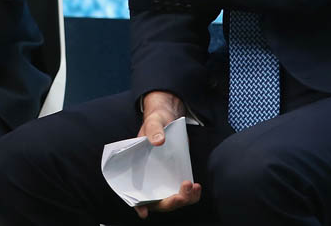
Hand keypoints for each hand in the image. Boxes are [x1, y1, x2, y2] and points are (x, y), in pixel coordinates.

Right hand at [133, 91, 200, 218]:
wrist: (169, 117)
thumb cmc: (156, 120)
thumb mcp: (153, 122)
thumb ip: (154, 130)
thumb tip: (159, 141)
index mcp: (137, 168)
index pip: (133, 192)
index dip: (137, 204)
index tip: (143, 212)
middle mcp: (149, 179)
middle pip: (157, 201)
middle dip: (171, 201)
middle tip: (183, 191)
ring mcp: (163, 180)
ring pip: (171, 200)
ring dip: (183, 199)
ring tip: (194, 187)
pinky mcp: (175, 177)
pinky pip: (181, 192)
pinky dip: (189, 194)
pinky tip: (196, 186)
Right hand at [135, 180, 201, 218]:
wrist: (137, 176)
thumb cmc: (135, 188)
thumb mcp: (133, 195)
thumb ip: (138, 204)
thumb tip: (144, 215)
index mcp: (155, 204)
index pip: (165, 206)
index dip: (172, 202)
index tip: (177, 197)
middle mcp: (165, 202)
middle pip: (178, 203)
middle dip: (184, 196)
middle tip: (187, 184)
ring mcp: (173, 196)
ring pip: (185, 200)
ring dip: (192, 195)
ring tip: (196, 186)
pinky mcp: (178, 188)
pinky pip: (189, 194)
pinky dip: (194, 192)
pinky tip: (197, 186)